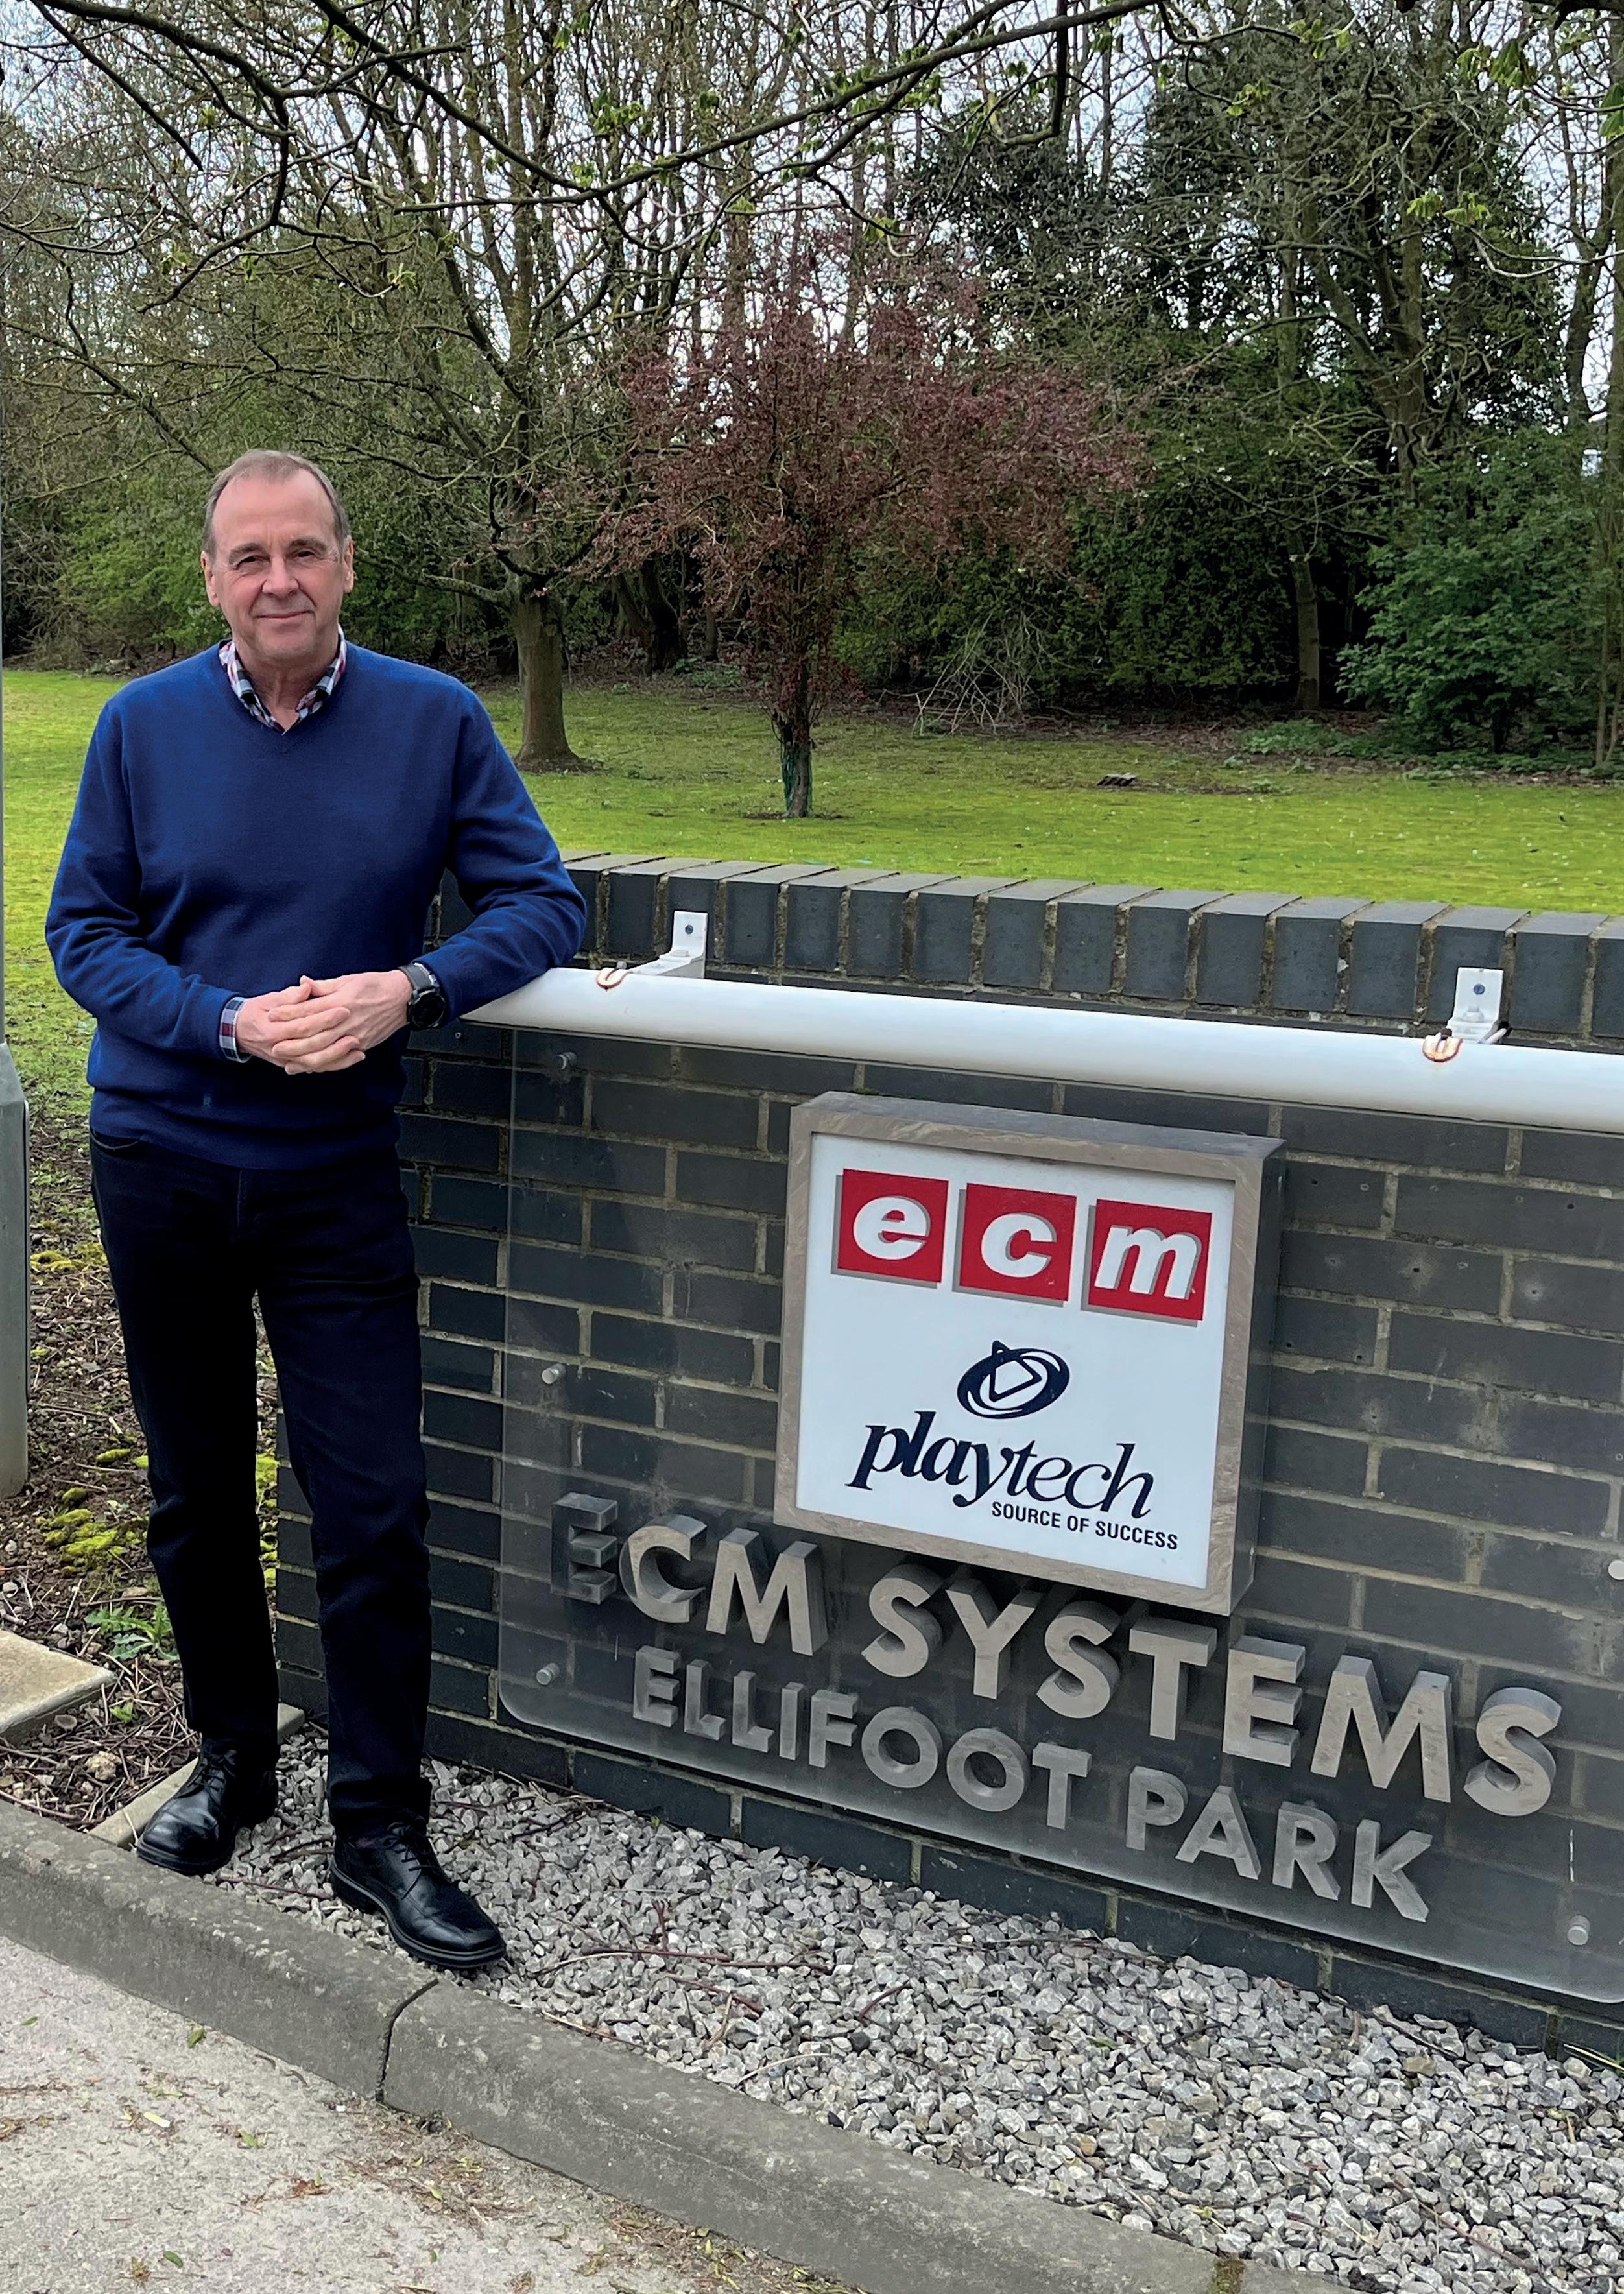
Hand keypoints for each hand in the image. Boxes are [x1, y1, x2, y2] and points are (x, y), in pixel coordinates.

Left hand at [240, 970, 411, 1073]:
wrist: (403, 997)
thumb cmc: (375, 985)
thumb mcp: (348, 979)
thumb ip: (323, 986)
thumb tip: (302, 983)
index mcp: (341, 1001)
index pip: (309, 1009)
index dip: (288, 1013)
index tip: (271, 1015)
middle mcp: (347, 1020)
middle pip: (314, 1034)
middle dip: (292, 1042)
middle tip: (272, 1046)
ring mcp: (356, 1035)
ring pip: (326, 1051)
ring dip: (304, 1057)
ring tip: (286, 1061)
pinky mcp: (362, 1044)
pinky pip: (340, 1059)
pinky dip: (323, 1065)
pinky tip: (309, 1068)